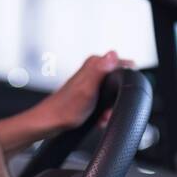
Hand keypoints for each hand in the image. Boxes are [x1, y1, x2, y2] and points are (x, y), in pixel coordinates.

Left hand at [0, 50, 135, 155]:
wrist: (50, 122)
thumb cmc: (66, 109)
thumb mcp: (88, 89)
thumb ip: (100, 70)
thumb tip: (112, 54)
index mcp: (95, 63)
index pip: (124, 65)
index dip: (125, 82)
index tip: (119, 94)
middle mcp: (93, 69)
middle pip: (119, 81)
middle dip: (117, 98)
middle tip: (107, 110)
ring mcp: (91, 81)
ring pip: (113, 93)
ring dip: (110, 107)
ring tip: (101, 116)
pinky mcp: (88, 92)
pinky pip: (104, 101)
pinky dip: (103, 111)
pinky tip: (98, 118)